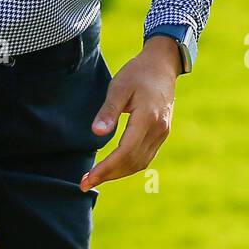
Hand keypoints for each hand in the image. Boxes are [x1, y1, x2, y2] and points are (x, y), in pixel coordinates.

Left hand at [80, 37, 178, 190]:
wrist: (162, 65)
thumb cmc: (137, 73)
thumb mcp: (119, 86)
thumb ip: (108, 111)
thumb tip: (96, 133)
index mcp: (147, 119)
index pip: (125, 152)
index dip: (106, 168)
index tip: (88, 178)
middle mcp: (158, 130)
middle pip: (132, 162)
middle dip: (108, 175)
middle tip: (86, 183)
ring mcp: (162, 133)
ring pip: (140, 163)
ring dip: (118, 173)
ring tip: (96, 177)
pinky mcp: (162, 133)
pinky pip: (145, 156)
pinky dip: (128, 165)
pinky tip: (114, 166)